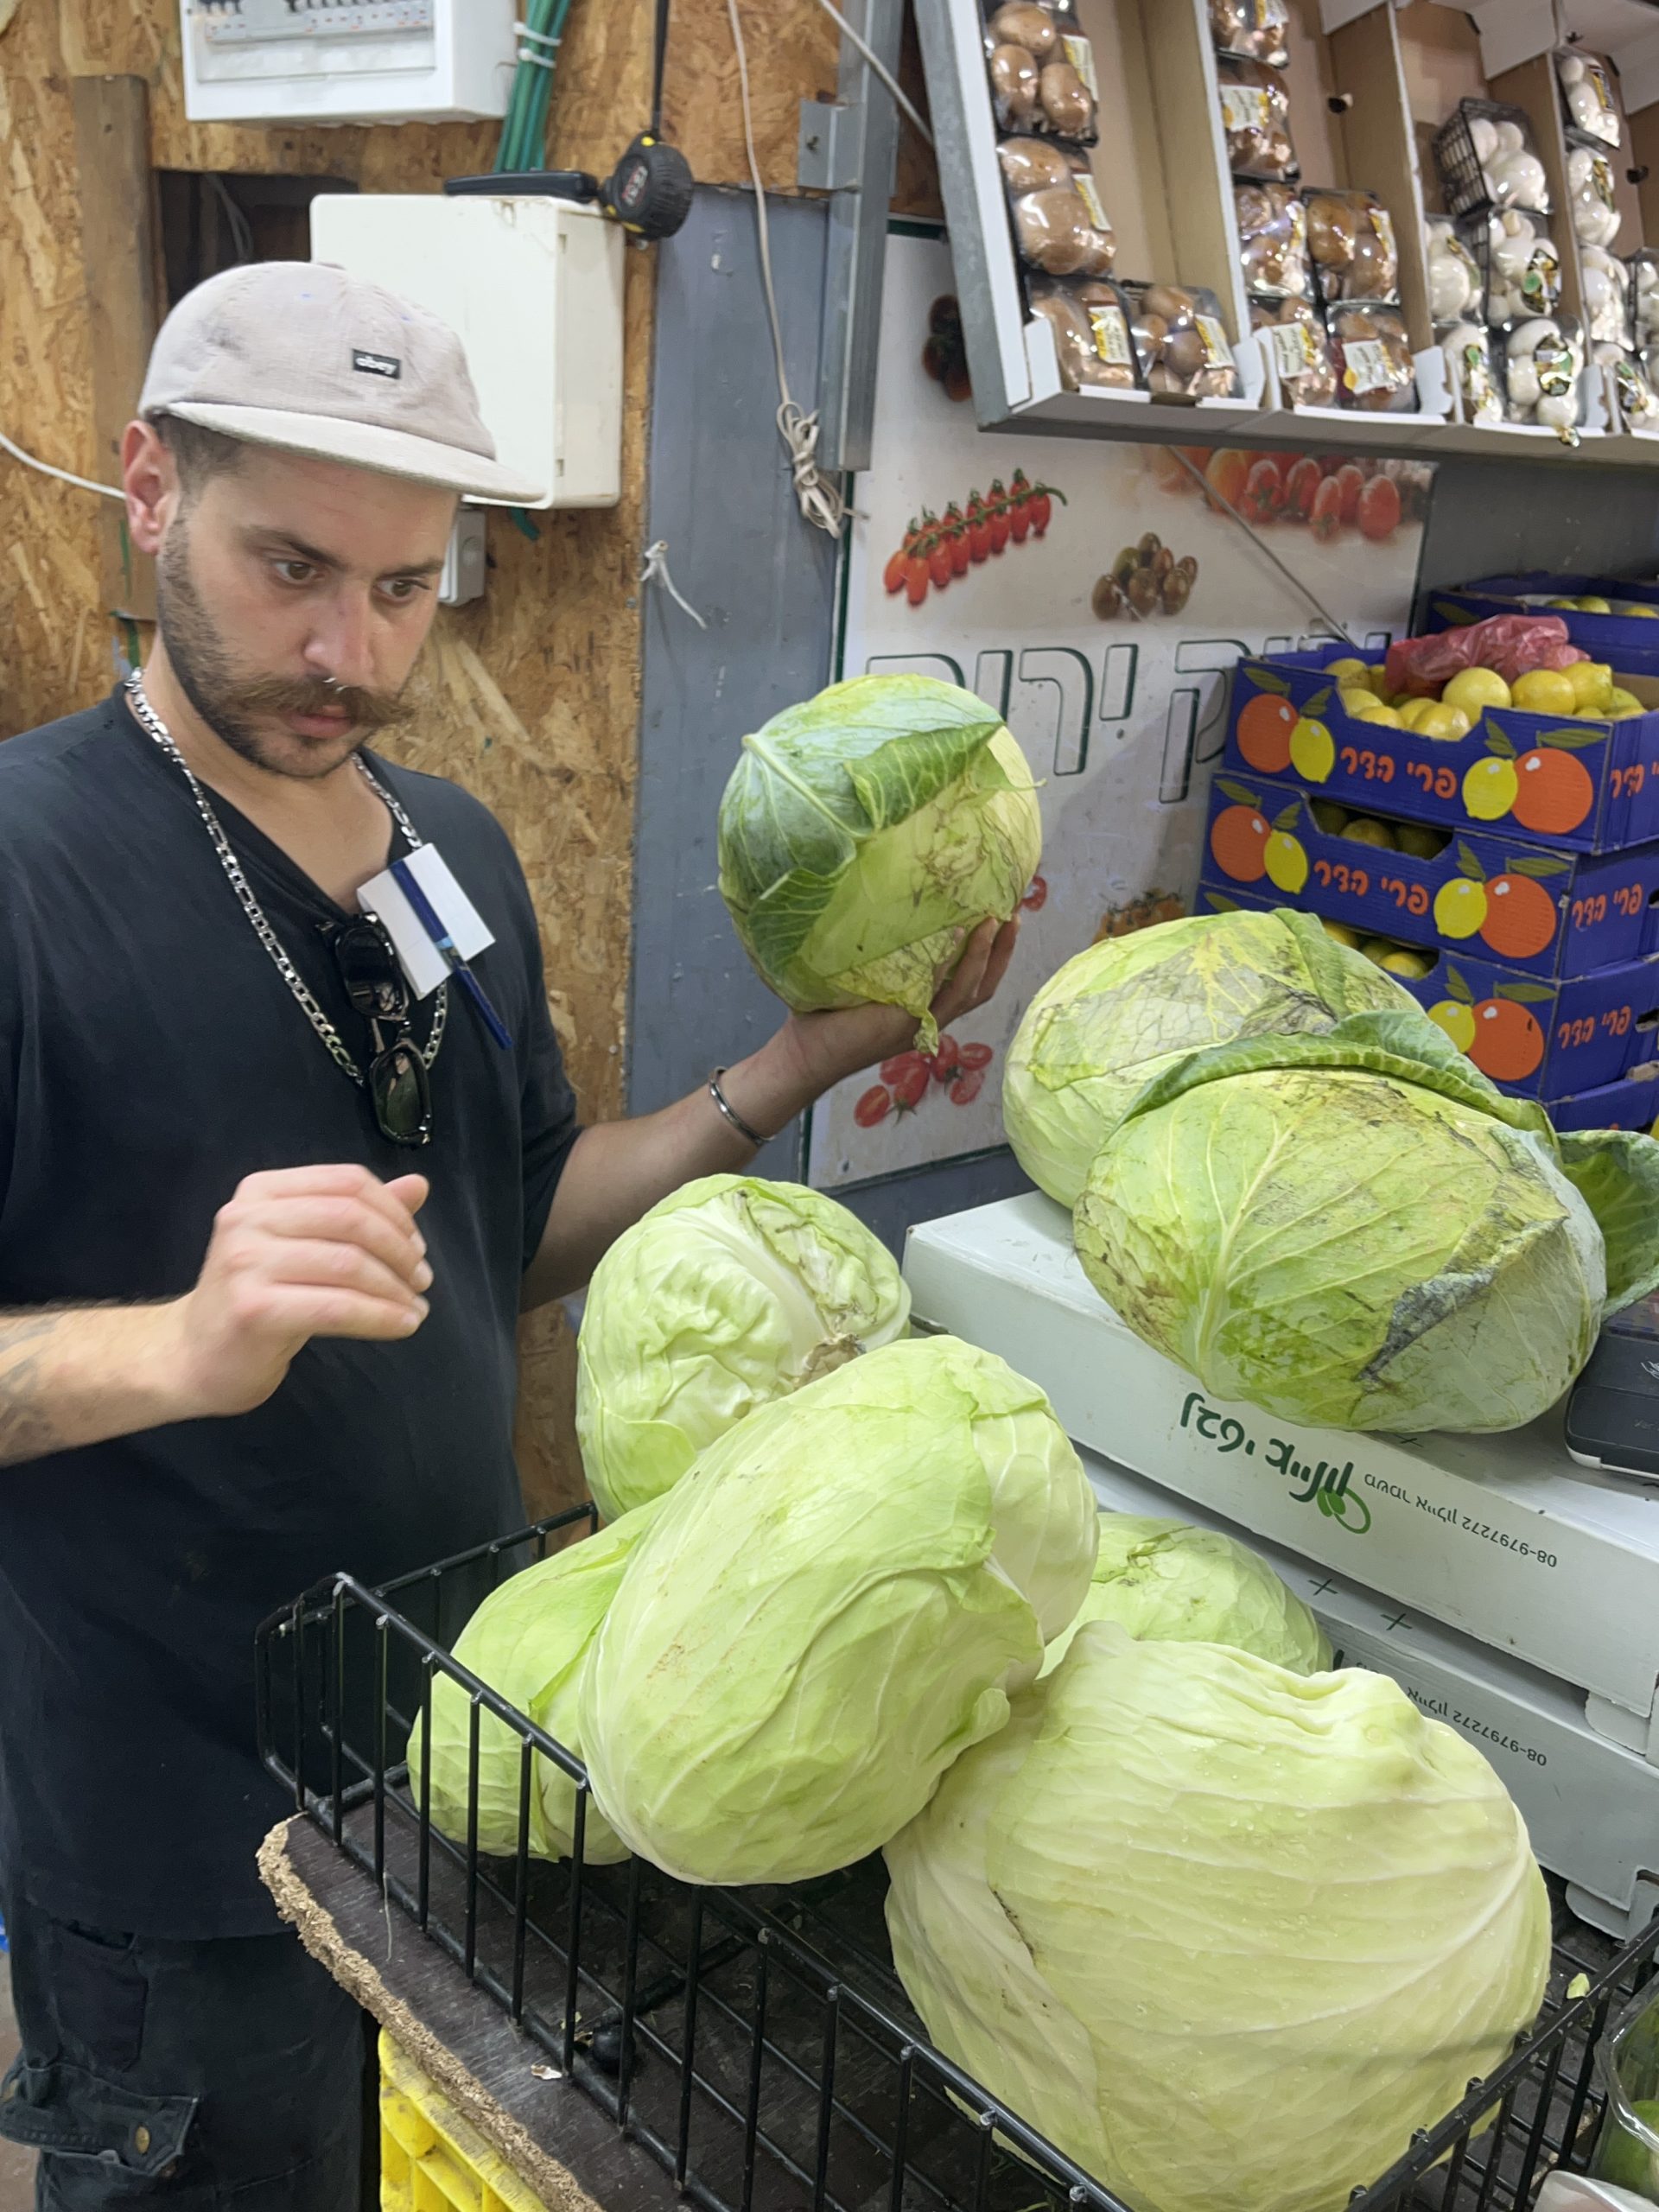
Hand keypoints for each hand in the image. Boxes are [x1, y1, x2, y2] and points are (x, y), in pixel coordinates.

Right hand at [154, 1165, 432, 1420]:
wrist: (193, 1357)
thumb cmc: (258, 1299)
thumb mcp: (307, 1246)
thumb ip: (358, 1214)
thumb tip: (419, 1185)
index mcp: (261, 1191)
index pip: (347, 1182)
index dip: (394, 1211)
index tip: (417, 1245)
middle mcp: (247, 1217)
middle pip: (351, 1218)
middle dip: (400, 1250)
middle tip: (422, 1280)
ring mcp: (245, 1262)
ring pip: (348, 1264)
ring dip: (396, 1289)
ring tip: (416, 1308)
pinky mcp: (254, 1309)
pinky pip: (337, 1308)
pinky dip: (380, 1317)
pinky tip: (402, 1326)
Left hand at [773, 915, 1020, 1101]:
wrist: (804, 1053)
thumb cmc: (827, 1015)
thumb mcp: (867, 978)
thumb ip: (886, 954)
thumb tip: (889, 903)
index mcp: (928, 1009)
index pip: (973, 983)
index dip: (996, 956)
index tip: (1006, 919)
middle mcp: (931, 1018)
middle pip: (982, 987)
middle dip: (1003, 953)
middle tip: (1015, 915)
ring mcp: (919, 1024)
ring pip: (966, 991)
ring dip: (984, 956)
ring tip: (994, 922)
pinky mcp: (901, 1025)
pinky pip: (934, 992)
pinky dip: (948, 964)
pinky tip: (957, 935)